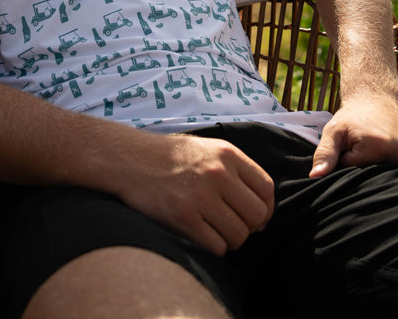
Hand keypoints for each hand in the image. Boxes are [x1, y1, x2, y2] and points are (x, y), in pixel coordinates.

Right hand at [116, 132, 273, 256]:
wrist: (130, 159)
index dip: (265, 208)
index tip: (254, 215)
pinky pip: (217, 247)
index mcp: (228, 154)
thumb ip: (237, 171)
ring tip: (214, 230)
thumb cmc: (172, 157)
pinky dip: (213, 248)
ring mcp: (200, 196)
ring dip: (230, 240)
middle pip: (257, 215)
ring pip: (239, 235)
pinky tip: (201, 235)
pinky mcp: (183, 217)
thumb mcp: (208, 149)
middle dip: (249, 227)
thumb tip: (263, 210)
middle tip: (232, 225)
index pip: (266, 189)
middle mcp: (217, 173)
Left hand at [310, 94, 397, 177]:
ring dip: (374, 164)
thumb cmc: (352, 116)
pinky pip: (395, 171)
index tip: (349, 145)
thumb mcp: (334, 130)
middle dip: (361, 165)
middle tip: (361, 144)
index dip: (346, 160)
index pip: (352, 172)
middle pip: (371, 176)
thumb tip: (315, 177)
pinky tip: (384, 149)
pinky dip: (386, 164)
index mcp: (379, 148)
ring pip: (383, 175)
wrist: (377, 100)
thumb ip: (325, 153)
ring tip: (372, 145)